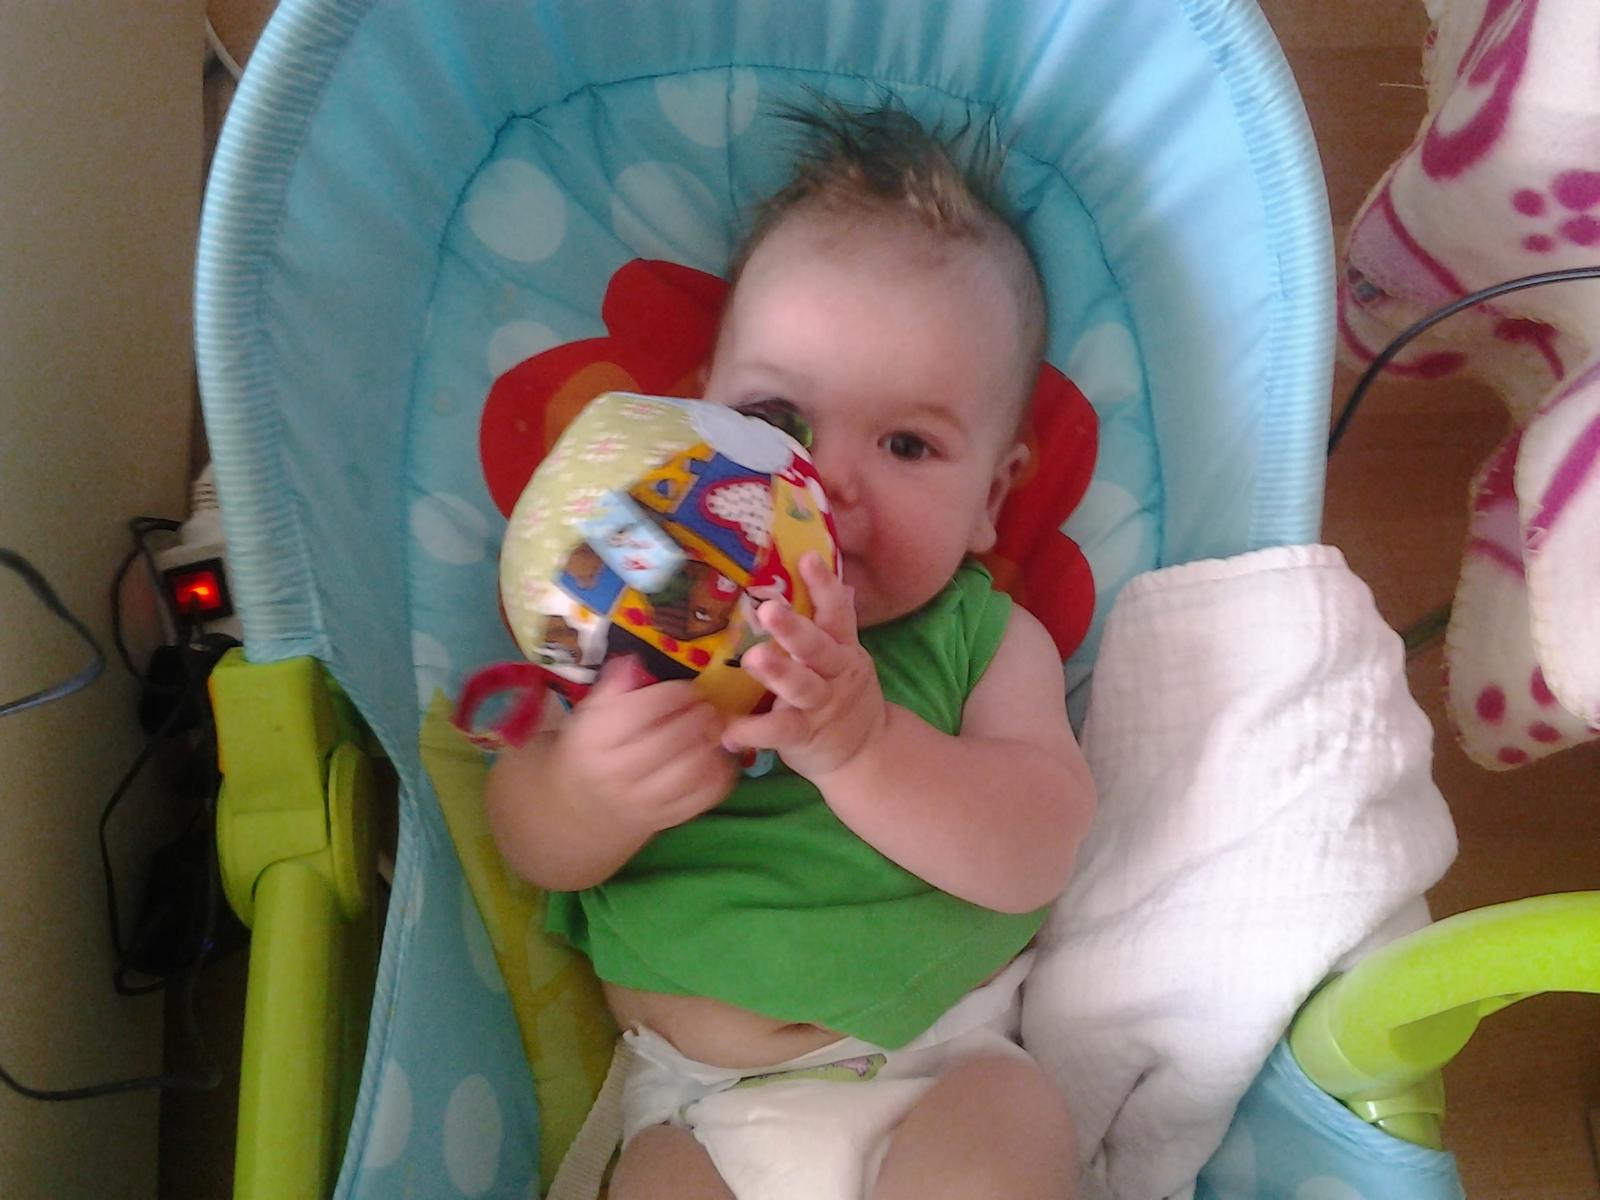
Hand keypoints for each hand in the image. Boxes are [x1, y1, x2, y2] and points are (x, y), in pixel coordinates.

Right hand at [552, 656, 736, 837]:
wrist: (583, 811)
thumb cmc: (590, 753)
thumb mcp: (589, 717)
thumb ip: (612, 688)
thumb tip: (636, 660)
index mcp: (594, 740)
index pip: (643, 710)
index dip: (676, 694)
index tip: (690, 688)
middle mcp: (615, 773)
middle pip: (671, 739)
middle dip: (699, 717)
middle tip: (709, 706)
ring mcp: (641, 801)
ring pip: (689, 771)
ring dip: (711, 744)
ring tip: (716, 729)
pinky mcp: (664, 820)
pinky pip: (702, 798)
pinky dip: (720, 775)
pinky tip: (719, 757)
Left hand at [721, 553, 887, 778]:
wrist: (866, 753)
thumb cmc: (840, 693)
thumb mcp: (845, 655)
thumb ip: (833, 619)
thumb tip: (827, 569)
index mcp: (843, 648)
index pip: (837, 613)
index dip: (824, 586)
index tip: (808, 559)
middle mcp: (836, 673)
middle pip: (817, 647)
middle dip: (794, 628)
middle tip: (769, 609)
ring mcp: (822, 705)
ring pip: (802, 686)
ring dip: (778, 673)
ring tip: (752, 659)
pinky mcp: (806, 736)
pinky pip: (781, 732)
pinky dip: (755, 731)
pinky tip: (728, 731)